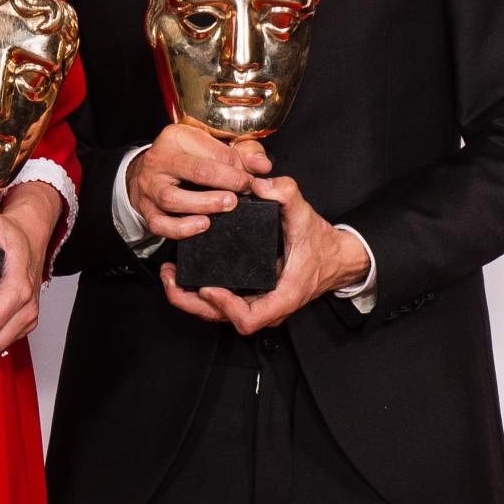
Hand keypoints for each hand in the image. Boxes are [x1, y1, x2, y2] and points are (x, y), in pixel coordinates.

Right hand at [126, 121, 271, 241]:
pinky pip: (161, 224)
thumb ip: (242, 153)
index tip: (252, 178)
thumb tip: (263, 166)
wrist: (148, 174)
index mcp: (177, 137)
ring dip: (204, 204)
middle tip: (244, 191)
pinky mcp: (146, 210)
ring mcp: (150, 187)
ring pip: (174, 198)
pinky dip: (181, 228)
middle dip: (226, 181)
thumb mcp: (211, 145)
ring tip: (226, 206)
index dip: (237, 166)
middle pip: (195, 170)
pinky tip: (202, 225)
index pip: (213, 150)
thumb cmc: (185, 159)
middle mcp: (159, 159)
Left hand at [160, 175, 370, 333]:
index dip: (225, 307)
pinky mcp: (249, 298)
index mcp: (282, 296)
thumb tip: (259, 184)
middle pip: (222, 320)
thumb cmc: (320, 244)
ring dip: (189, 300)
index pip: (247, 319)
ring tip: (169, 277)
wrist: (334, 258)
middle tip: (171, 280)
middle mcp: (267, 307)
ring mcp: (257, 304)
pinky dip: (198, 295)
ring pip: (216, 315)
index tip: (209, 287)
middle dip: (191, 304)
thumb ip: (286, 194)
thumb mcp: (305, 214)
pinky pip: (220, 305)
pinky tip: (182, 277)